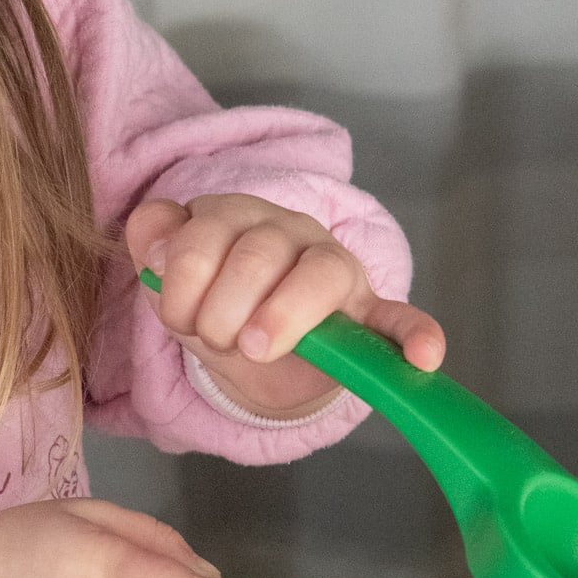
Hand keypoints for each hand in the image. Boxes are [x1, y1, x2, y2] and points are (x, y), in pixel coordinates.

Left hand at [126, 194, 444, 417]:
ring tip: (255, 349)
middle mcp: (289, 232)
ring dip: (281, 317)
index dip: (186, 278)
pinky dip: (416, 336)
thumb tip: (154, 234)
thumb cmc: (216, 307)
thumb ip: (156, 248)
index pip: (210, 231)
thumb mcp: (174, 285)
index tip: (179, 318)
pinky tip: (423, 359)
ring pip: (320, 274)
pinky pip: (400, 319)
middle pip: (260, 251)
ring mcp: (335, 270)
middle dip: (224, 307)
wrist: (255, 359)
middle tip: (218, 342)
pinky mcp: (369, 313)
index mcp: (237, 218)